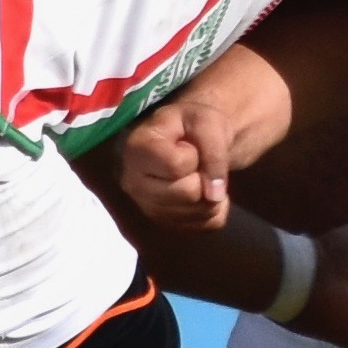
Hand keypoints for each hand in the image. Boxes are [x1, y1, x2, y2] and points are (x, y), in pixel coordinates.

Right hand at [117, 91, 250, 228]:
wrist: (189, 136)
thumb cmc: (193, 124)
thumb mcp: (208, 122)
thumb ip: (214, 152)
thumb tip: (215, 195)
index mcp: (136, 149)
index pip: (177, 166)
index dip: (194, 155)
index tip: (187, 144)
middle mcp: (132, 183)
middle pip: (187, 194)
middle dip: (203, 177)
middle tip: (197, 162)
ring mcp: (146, 207)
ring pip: (197, 213)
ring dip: (211, 194)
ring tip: (200, 174)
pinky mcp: (164, 223)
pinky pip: (205, 225)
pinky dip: (215, 209)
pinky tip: (204, 190)